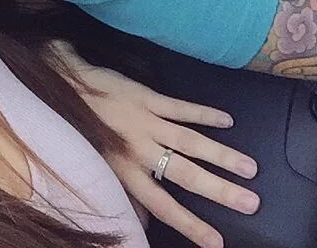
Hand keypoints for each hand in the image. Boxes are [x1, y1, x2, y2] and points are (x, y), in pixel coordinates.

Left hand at [52, 42, 259, 247]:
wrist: (65, 85)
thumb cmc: (85, 130)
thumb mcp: (100, 167)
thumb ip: (126, 196)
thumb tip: (143, 227)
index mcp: (126, 171)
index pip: (163, 205)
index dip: (190, 225)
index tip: (217, 242)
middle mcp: (138, 149)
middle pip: (185, 174)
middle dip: (220, 190)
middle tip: (251, 202)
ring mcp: (145, 121)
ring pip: (189, 141)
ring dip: (221, 155)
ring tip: (250, 168)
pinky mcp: (147, 96)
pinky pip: (180, 107)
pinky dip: (204, 113)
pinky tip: (227, 121)